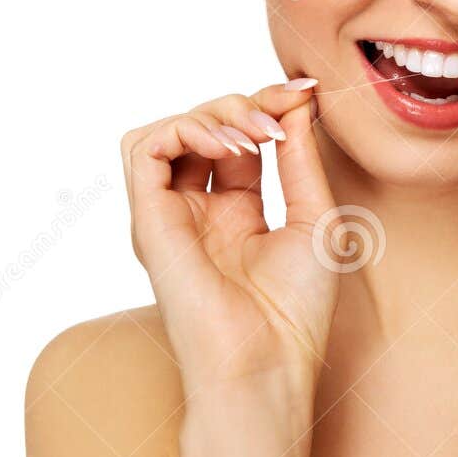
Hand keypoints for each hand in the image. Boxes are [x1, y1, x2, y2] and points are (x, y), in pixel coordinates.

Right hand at [120, 81, 337, 395]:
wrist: (267, 365)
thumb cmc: (295, 311)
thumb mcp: (315, 218)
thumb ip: (300, 158)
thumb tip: (298, 101)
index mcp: (234, 213)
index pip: (239, 138)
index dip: (268, 106)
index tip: (308, 91)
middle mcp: (196, 210)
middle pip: (203, 126)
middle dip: (246, 104)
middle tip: (284, 113)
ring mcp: (169, 215)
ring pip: (168, 130)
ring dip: (213, 114)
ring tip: (257, 135)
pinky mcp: (148, 221)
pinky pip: (142, 149)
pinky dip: (184, 130)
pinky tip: (231, 148)